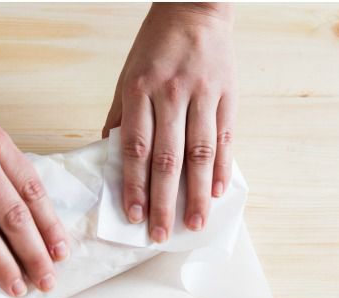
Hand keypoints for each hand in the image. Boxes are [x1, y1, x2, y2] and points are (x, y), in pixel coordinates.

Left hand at [102, 3, 235, 241]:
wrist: (195, 8)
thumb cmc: (157, 44)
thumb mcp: (128, 73)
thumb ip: (121, 115)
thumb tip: (111, 154)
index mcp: (140, 90)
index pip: (135, 148)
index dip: (134, 185)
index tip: (133, 216)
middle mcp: (171, 95)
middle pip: (167, 159)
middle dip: (163, 201)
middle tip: (161, 233)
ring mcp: (202, 97)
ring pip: (199, 155)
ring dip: (197, 195)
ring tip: (195, 223)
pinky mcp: (227, 98)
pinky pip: (224, 140)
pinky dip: (222, 169)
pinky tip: (217, 193)